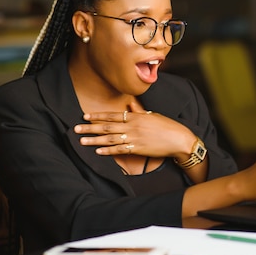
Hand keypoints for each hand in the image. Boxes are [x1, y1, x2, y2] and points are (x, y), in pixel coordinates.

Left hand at [74, 101, 195, 157]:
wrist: (179, 139)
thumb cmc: (168, 126)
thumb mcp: (153, 115)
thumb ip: (139, 110)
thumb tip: (130, 103)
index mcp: (136, 116)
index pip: (113, 115)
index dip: (98, 116)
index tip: (85, 116)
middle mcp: (133, 126)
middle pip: (107, 127)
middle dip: (90, 128)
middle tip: (76, 128)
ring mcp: (134, 138)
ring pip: (110, 139)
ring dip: (95, 140)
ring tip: (82, 140)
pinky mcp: (137, 149)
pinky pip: (120, 150)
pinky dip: (108, 151)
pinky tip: (98, 151)